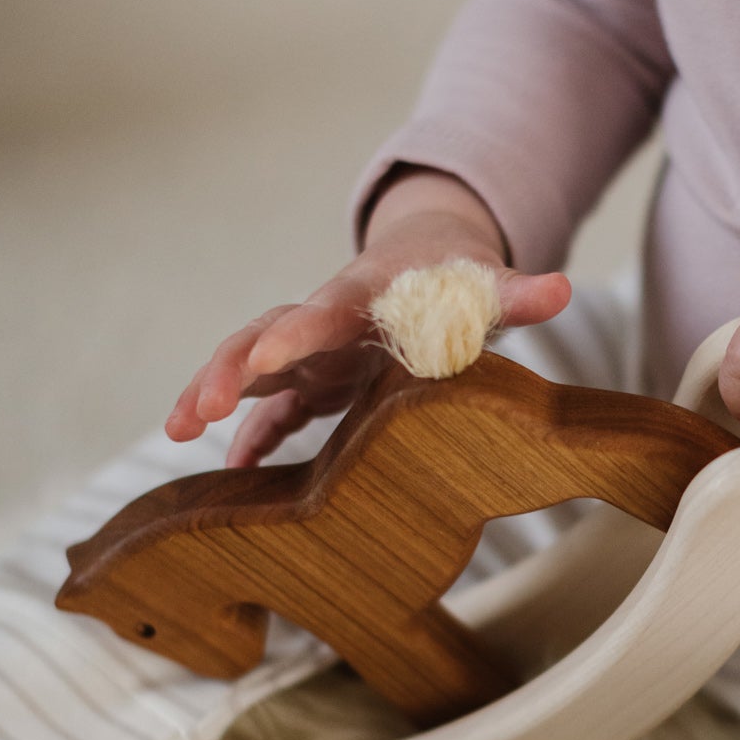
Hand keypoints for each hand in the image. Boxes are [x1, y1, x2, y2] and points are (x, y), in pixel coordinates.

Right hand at [166, 170, 570, 466]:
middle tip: (198, 404)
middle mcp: (327, 322)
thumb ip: (521, 294)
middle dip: (231, 367)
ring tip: (178, 429)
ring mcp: (311, 353)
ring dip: (213, 394)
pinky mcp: (309, 383)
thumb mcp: (490, 286)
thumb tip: (561, 288)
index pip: (327, 309)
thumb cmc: (458, 280)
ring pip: (249, 368)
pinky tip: (227, 476)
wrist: (428, 263)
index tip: (270, 352)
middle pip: (267, 336)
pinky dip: (248, 440)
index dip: (300, 330)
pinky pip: (269, 413)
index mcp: (368, 297)